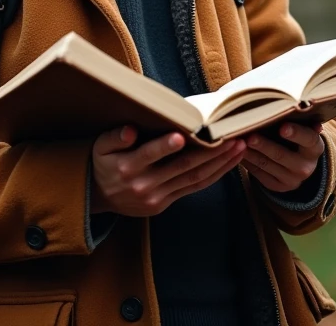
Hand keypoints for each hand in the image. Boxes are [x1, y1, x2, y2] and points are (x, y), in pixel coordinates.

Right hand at [90, 125, 246, 217]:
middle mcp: (144, 185)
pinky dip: (213, 175)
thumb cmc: (103, 163)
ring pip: (194, 179)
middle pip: (182, 167)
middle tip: (231, 136)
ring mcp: (157, 197)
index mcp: (128, 168)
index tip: (182, 135)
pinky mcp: (165, 204)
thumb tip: (130, 131)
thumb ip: (115, 138)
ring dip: (220, 164)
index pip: (149, 155)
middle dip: (211, 152)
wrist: (96, 197)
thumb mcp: (100, 147)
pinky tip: (228, 163)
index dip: (165, 146)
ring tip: (239, 148)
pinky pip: (194, 188)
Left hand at [242, 121, 324, 192]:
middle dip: (264, 145)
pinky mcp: (276, 186)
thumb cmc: (297, 139)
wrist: (298, 165)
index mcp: (315, 148)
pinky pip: (258, 173)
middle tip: (250, 136)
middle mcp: (306, 167)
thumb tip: (298, 107)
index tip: (282, 127)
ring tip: (238, 142)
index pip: (308, 139)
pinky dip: (247, 161)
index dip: (296, 133)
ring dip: (250, 152)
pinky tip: (238, 151)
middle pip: (282, 155)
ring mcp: (291, 180)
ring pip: (266, 164)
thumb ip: (300, 120)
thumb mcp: (303, 130)